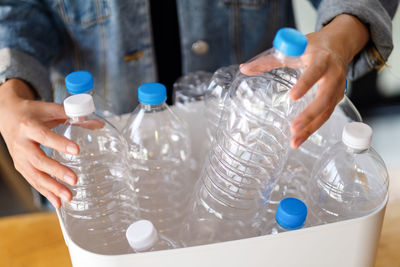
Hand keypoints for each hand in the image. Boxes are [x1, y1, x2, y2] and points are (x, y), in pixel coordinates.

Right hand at [0, 79, 78, 207]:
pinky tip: (58, 202)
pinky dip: (45, 193)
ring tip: (69, 197)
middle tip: (75, 180)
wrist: (7, 116)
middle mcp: (22, 144)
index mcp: (29, 127)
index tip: (77, 150)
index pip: (45, 136)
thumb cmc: (32, 112)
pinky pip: (33, 182)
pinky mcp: (21, 167)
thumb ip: (73, 116)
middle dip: (57, 172)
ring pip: (35, 175)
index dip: (60, 144)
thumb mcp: (50, 109)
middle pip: (39, 160)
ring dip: (52, 188)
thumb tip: (98, 124)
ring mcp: (20, 158)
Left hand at [240, 14, 368, 147]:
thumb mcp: (293, 48)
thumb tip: (244, 69)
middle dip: (310, 115)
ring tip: (295, 141)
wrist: (339, 44)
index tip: (292, 97)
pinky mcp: (336, 98)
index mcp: (322, 59)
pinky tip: (300, 138)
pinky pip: (326, 115)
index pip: (315, 72)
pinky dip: (314, 128)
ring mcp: (338, 89)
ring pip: (327, 111)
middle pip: (325, 98)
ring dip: (311, 128)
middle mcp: (333, 75)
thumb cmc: (313, 47)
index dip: (305, 84)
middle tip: (293, 128)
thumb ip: (268, 60)